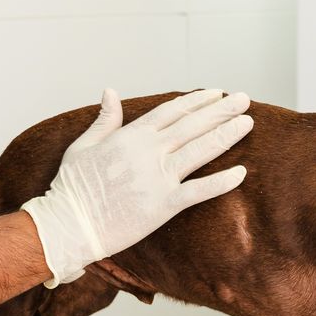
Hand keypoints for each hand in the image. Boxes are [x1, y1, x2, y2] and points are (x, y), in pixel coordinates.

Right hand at [22, 89, 252, 286]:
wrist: (68, 225)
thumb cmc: (72, 188)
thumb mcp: (84, 145)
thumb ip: (105, 119)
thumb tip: (110, 91)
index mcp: (131, 136)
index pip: (172, 111)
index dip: (197, 100)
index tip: (216, 94)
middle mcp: (148, 152)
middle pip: (193, 125)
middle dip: (221, 110)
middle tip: (244, 99)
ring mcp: (157, 178)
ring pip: (200, 151)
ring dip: (226, 134)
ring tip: (248, 122)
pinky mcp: (163, 205)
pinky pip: (198, 191)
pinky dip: (221, 181)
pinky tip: (241, 172)